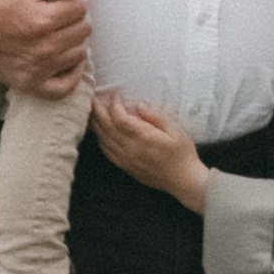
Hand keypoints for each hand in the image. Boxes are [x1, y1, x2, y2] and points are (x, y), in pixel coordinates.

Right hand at [0, 0, 88, 98]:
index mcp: (43, 20)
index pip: (80, 8)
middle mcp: (43, 47)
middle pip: (83, 30)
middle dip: (76, 18)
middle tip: (62, 14)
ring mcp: (37, 69)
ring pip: (79, 54)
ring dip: (75, 41)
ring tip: (62, 32)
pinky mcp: (29, 84)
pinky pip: (64, 88)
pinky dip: (72, 74)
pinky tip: (68, 60)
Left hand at [92, 94, 210, 213]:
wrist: (183, 180)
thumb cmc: (182, 153)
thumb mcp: (176, 130)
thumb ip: (156, 116)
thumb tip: (139, 105)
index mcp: (144, 138)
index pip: (120, 119)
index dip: (114, 105)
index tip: (115, 93)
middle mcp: (131, 149)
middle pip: (107, 127)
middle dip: (98, 110)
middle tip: (92, 96)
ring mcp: (126, 159)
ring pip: (103, 139)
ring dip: (95, 124)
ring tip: (91, 110)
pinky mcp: (125, 166)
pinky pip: (107, 151)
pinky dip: (100, 139)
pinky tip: (99, 132)